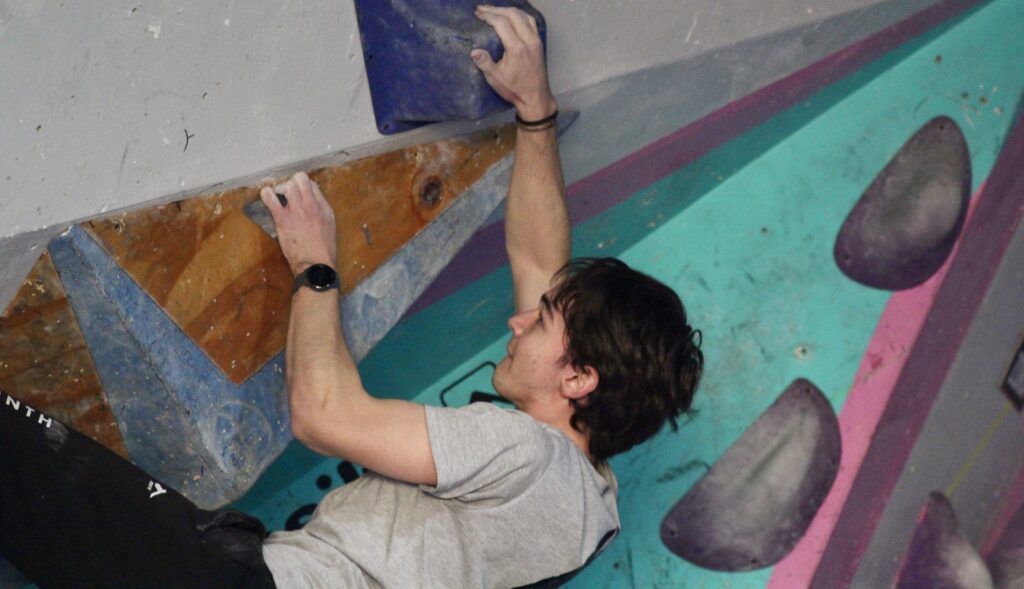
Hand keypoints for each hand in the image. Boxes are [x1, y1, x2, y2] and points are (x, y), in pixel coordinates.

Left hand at [259, 172, 337, 276]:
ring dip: (280, 188)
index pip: (312, 185)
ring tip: (277, 196)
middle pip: (300, 179)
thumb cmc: (323, 250)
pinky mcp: (283, 219)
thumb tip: (312, 204)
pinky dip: (266, 194)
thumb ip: (321, 213)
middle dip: (291, 183)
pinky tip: (266, 197)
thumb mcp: (330, 227)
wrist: (315, 264)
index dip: (303, 187)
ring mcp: (297, 210)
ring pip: (287, 185)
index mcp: (324, 207)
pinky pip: (270, 198)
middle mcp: (311, 205)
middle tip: (287, 194)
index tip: (299, 194)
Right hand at [471, 5, 556, 120]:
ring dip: (508, 10)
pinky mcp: (539, 42)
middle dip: (496, 9)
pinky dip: (519, 15)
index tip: (477, 13)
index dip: (488, 15)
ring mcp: (536, 40)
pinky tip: (511, 16)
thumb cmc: (514, 89)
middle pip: (512, 14)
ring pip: (523, 15)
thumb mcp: (496, 79)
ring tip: (494, 10)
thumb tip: (474, 52)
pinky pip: (530, 21)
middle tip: (482, 9)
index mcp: (516, 47)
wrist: (535, 98)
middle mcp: (528, 40)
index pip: (501, 22)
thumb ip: (485, 63)